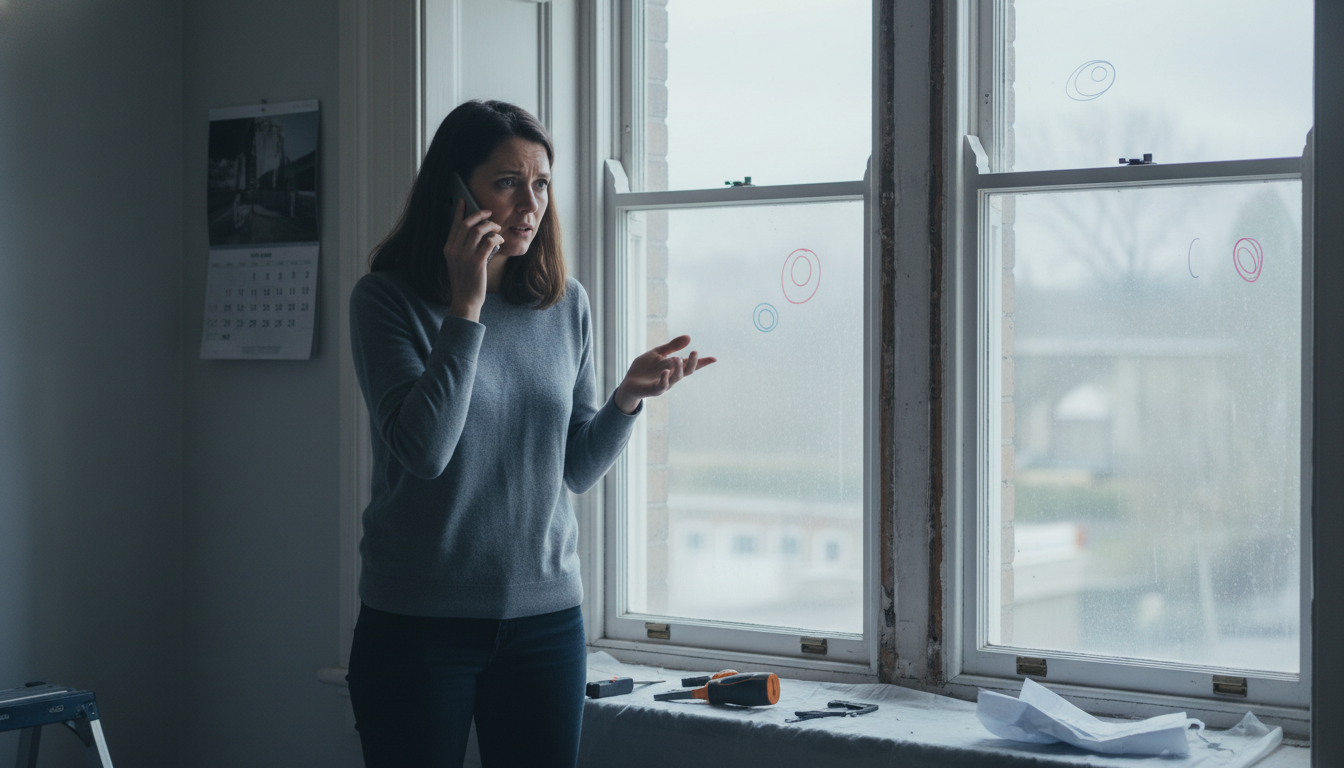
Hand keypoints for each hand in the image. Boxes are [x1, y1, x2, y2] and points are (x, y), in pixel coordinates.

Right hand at [443, 199, 503, 320]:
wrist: (465, 299)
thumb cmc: (466, 282)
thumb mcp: (459, 262)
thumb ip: (465, 248)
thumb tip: (479, 234)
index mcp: (448, 249)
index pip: (454, 226)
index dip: (459, 212)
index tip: (463, 201)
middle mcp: (454, 250)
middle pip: (467, 224)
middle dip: (479, 215)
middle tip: (489, 212)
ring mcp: (465, 256)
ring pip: (479, 230)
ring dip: (491, 226)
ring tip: (497, 228)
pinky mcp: (477, 262)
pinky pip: (489, 241)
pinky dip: (496, 237)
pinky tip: (500, 239)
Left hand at [614, 335, 716, 413]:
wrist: (630, 381)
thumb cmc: (644, 368)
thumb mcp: (658, 353)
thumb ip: (672, 346)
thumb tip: (689, 337)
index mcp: (674, 367)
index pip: (691, 364)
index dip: (702, 362)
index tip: (714, 359)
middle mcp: (672, 376)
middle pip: (687, 371)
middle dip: (693, 363)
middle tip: (694, 352)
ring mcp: (664, 383)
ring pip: (676, 378)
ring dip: (678, 368)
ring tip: (677, 358)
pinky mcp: (654, 389)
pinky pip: (662, 386)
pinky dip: (665, 379)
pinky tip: (665, 372)